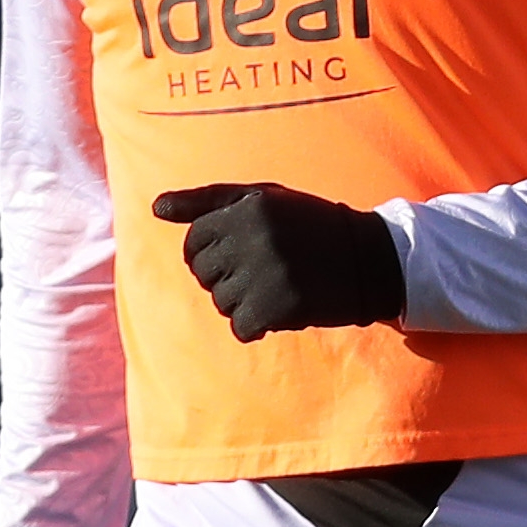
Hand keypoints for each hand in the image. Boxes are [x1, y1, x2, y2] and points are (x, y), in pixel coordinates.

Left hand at [150, 182, 405, 338]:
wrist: (370, 259)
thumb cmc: (310, 226)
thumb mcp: (263, 199)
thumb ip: (208, 201)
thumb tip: (156, 209)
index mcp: (247, 207)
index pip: (194, 242)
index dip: (208, 256)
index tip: (236, 258)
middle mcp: (254, 237)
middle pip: (204, 275)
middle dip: (225, 280)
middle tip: (260, 275)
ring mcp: (268, 273)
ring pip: (222, 303)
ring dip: (244, 304)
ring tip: (275, 289)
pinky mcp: (282, 305)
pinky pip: (241, 328)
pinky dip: (255, 327)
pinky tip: (278, 312)